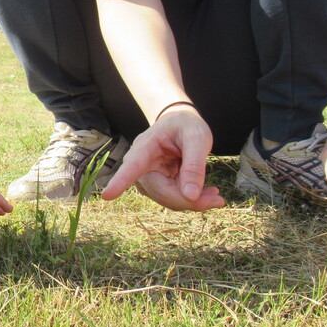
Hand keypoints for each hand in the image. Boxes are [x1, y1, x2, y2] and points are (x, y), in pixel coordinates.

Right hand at [100, 109, 223, 211]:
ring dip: (193, 202)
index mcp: (146, 147)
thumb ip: (194, 164)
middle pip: (161, 192)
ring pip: (168, 200)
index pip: (132, 166)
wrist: (179, 123)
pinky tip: (206, 193)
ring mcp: (147, 178)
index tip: (108, 195)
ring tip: (214, 194)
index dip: (120, 181)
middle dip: (189, 200)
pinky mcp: (156, 187)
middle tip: (218, 199)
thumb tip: (190, 195)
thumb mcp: (197, 137)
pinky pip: (172, 200)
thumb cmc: (186, 125)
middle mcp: (141, 166)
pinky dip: (190, 200)